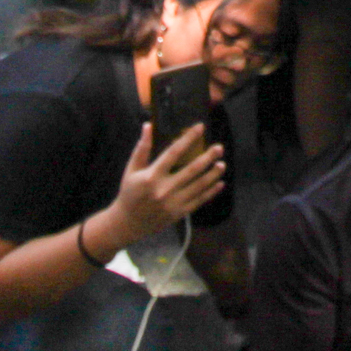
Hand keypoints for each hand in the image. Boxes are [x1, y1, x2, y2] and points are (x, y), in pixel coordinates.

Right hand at [103, 119, 225, 244]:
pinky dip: (211, 192)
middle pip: (192, 170)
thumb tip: (148, 125)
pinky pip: (199, 201)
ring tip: (222, 164)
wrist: (128, 224)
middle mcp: (164, 190)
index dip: (188, 138)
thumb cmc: (129, 193)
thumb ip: (141, 148)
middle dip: (208, 157)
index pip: (174, 152)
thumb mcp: (131, 170)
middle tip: (219, 147)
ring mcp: (173, 203)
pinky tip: (220, 183)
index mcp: (152, 176)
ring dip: (213, 174)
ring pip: (199, 186)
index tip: (200, 127)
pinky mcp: (179, 213)